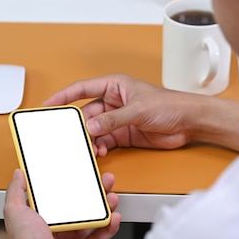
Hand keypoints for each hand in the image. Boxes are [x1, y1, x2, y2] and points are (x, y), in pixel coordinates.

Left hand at [3, 169, 120, 238]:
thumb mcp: (14, 211)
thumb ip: (15, 190)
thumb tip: (18, 174)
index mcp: (38, 214)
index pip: (55, 194)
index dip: (67, 182)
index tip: (78, 172)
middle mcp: (53, 225)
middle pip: (77, 204)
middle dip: (92, 192)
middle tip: (102, 181)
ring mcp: (68, 238)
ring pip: (90, 219)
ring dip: (103, 207)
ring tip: (112, 196)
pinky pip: (98, 237)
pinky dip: (108, 228)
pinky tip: (114, 218)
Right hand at [43, 74, 198, 155]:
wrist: (190, 122)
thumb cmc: (170, 105)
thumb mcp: (137, 110)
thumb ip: (112, 120)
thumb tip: (90, 127)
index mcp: (114, 86)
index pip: (81, 89)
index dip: (63, 96)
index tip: (48, 104)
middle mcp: (113, 101)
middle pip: (86, 113)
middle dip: (77, 125)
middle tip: (65, 135)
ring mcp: (117, 119)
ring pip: (93, 130)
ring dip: (89, 139)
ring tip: (87, 147)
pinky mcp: (123, 134)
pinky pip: (103, 141)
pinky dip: (98, 147)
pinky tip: (98, 152)